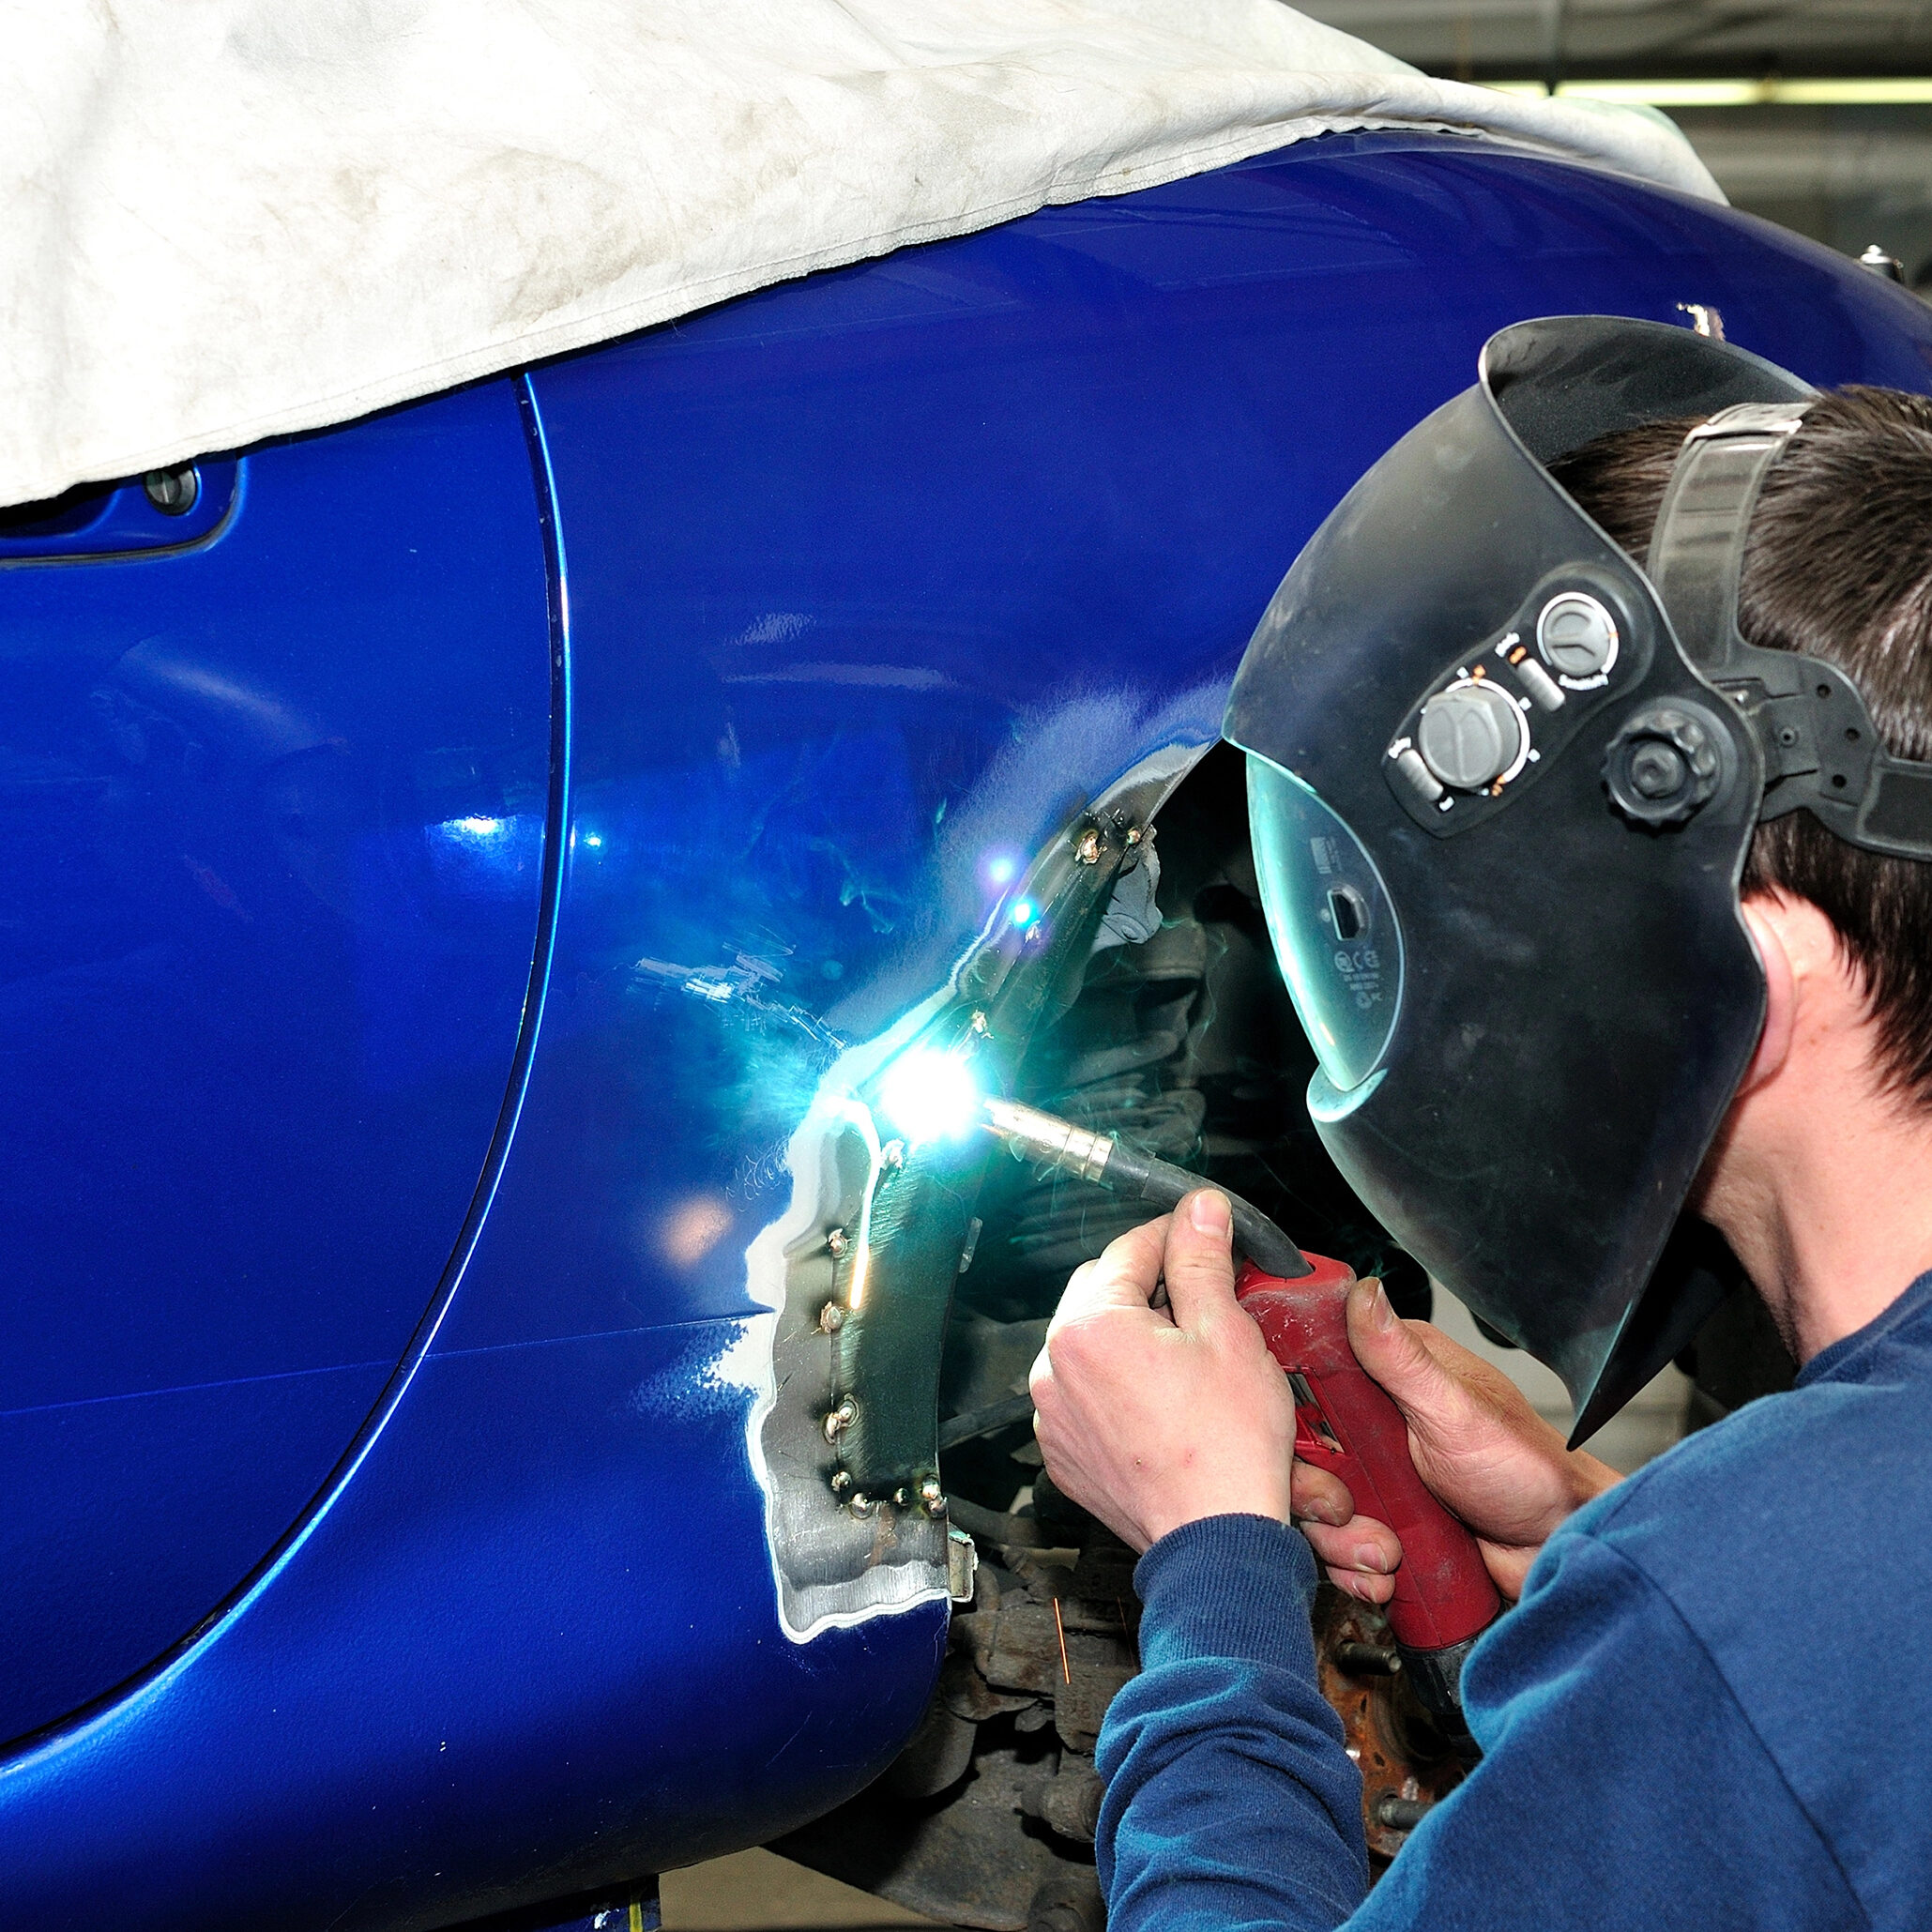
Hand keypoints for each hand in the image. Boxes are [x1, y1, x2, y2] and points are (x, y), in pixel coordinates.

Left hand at [1029, 1190, 1295, 1552]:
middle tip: (1201, 1299)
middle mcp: (1055, 1367)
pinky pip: (1083, 1396)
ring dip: (1129, 1336)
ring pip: (1089, 1344)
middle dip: (1148, 1286)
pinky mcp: (1064, 1453)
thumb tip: (1200, 1210)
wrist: (1216, 1543)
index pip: (1128, 1249)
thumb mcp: (1226, 1332)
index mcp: (1090, 1326)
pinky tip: (1161, 1401)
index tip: (1202, 1235)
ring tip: (1185, 1356)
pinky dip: (1115, 1386)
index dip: (1173, 1236)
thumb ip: (1203, 1260)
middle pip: (1100, 1292)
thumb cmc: (1226, 1447)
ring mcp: (1053, 1415)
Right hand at [1294, 1279, 1621, 1602]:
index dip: (1293, 1418)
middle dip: (1317, 1495)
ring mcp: (1377, 1474)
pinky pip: (1338, 1545)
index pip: (1309, 1379)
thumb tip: (1364, 1291)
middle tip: (1347, 1508)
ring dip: (1342, 1541)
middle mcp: (1376, 1420)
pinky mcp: (1383, 1520)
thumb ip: (1401, 1356)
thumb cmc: (1526, 1470)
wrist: (1555, 1548)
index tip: (1307, 1448)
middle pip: (1302, 1452)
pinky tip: (1387, 1570)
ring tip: (1386, 1551)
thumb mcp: (1454, 1408)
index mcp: (1391, 1372)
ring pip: (1315, 1506)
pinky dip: (1353, 1567)